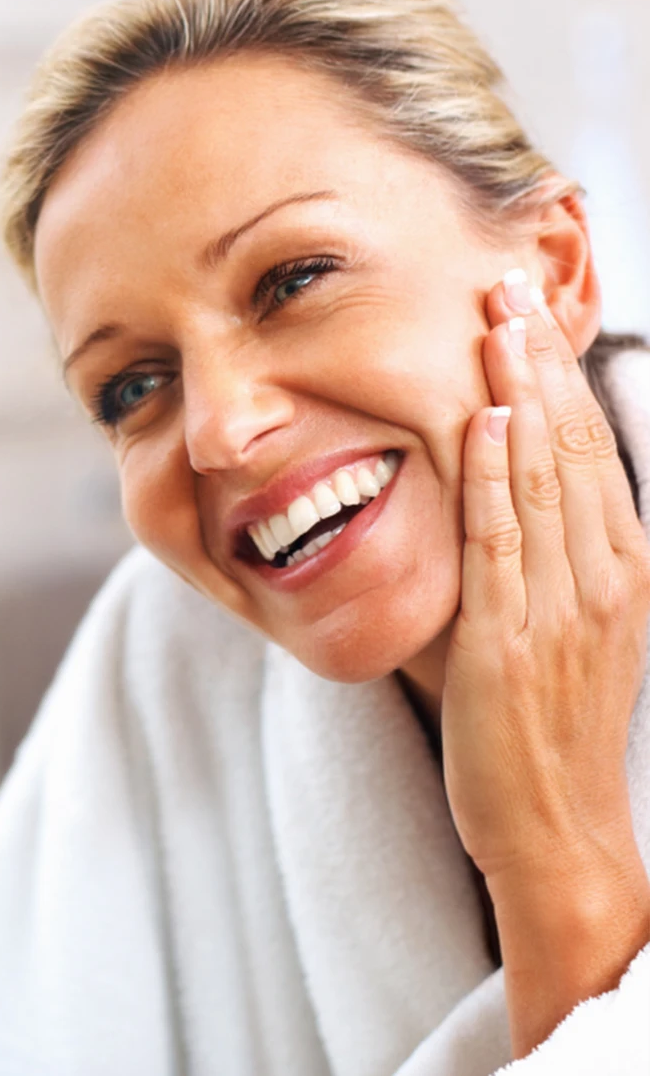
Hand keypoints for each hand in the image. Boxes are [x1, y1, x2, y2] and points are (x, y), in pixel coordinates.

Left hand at [441, 271, 649, 886]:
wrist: (558, 828)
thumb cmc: (552, 726)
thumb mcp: (573, 629)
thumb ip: (553, 556)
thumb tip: (517, 482)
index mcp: (620, 568)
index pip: (588, 449)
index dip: (559, 375)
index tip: (529, 312)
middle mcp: (604, 578)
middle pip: (572, 446)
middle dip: (540, 361)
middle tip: (509, 283)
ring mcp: (563, 609)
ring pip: (544, 480)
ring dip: (522, 395)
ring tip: (500, 322)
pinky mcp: (512, 644)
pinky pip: (504, 544)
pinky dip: (499, 478)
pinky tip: (491, 423)